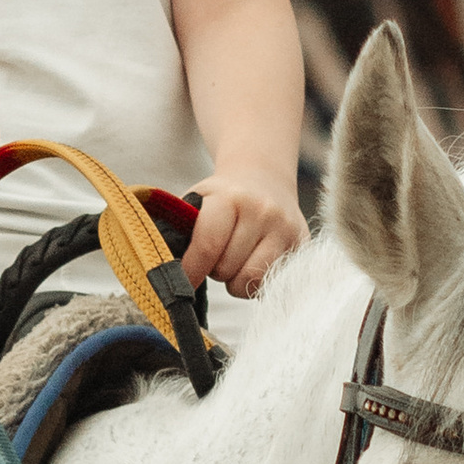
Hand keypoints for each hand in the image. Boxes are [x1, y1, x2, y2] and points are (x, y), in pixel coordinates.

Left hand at [183, 164, 303, 297]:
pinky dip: (256, 283)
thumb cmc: (222, 198)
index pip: (208, 245)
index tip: (184, 281)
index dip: (191, 270)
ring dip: (235, 280)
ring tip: (234, 262)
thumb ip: (178, 229)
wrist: (265, 179)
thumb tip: (161, 268)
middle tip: (216, 256)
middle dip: (214, 270)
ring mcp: (286, 230)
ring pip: (250, 282)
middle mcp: (263, 212)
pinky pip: (270, 284)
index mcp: (230, 198)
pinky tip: (253, 264)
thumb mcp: (197, 200)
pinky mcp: (302, 246)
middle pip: (227, 269)